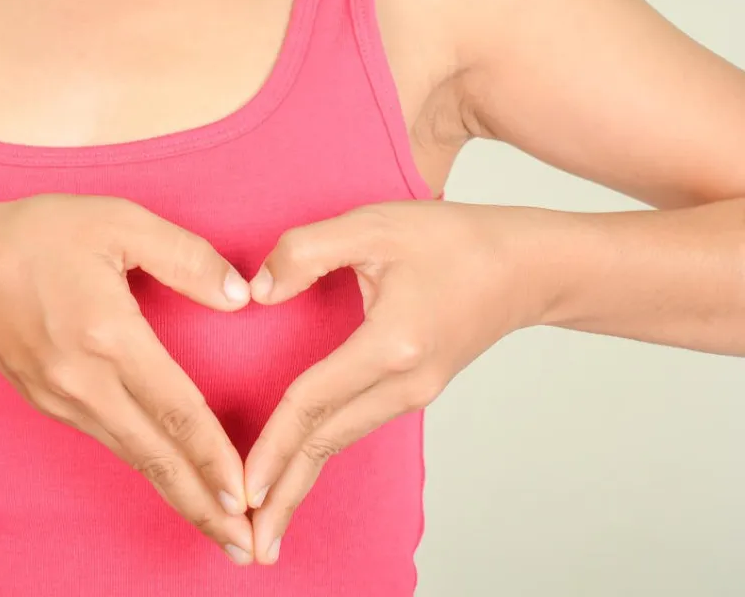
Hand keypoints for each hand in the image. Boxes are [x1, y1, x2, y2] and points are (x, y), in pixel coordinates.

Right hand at [0, 194, 257, 563]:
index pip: (175, 408)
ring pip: (135, 458)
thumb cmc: (34, 237)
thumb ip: (184, 257)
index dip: (214, 456)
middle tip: (248, 547)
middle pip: (157, 456)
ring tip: (221, 530)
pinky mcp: (52, 405)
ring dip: (180, 497)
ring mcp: (65, 400)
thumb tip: (239, 296)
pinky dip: (150, 470)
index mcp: (108, 335)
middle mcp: (85, 382)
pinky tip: (174, 483)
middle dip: (205, 506)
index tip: (246, 497)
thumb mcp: (116, 221)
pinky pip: (113, 443)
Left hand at [242, 200, 547, 563]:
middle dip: (282, 496)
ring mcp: (412, 395)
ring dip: (298, 486)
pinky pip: (353, 430)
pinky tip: (297, 478)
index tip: (243, 488)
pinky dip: (319, 458)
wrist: (528, 268)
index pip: (313, 403)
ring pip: (339, 445)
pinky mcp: (412, 393)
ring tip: (265, 530)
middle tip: (246, 546)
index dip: (272, 446)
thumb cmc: (455, 241)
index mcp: (392, 345)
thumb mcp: (374, 224)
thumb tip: (258, 291)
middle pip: (325, 446)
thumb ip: (306, 251)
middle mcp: (404, 383)